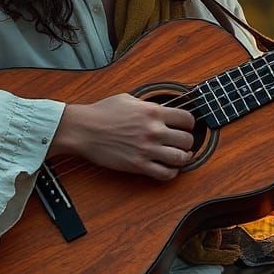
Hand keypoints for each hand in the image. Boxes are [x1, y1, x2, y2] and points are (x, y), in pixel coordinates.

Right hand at [50, 93, 194, 180]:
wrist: (84, 129)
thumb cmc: (102, 112)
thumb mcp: (129, 99)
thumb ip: (148, 105)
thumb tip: (161, 108)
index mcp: (153, 112)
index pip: (187, 119)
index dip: (190, 123)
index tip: (186, 126)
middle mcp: (154, 130)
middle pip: (187, 140)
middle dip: (188, 142)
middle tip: (183, 143)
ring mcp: (147, 149)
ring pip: (181, 158)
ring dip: (183, 158)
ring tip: (179, 156)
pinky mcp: (138, 165)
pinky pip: (165, 173)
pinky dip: (171, 173)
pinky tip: (168, 168)